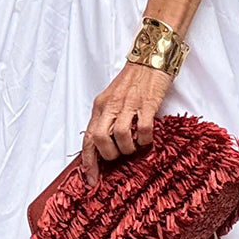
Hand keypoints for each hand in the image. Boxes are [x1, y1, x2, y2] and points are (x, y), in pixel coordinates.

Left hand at [81, 62, 171, 186]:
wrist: (151, 57)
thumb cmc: (133, 80)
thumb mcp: (113, 98)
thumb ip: (108, 119)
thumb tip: (106, 146)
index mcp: (100, 106)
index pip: (88, 138)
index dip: (89, 163)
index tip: (92, 181)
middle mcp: (110, 106)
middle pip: (100, 139)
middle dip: (111, 155)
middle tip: (121, 155)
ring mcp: (128, 104)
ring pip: (120, 136)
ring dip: (129, 148)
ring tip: (136, 146)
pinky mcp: (147, 103)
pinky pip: (143, 128)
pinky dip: (145, 139)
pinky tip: (147, 137)